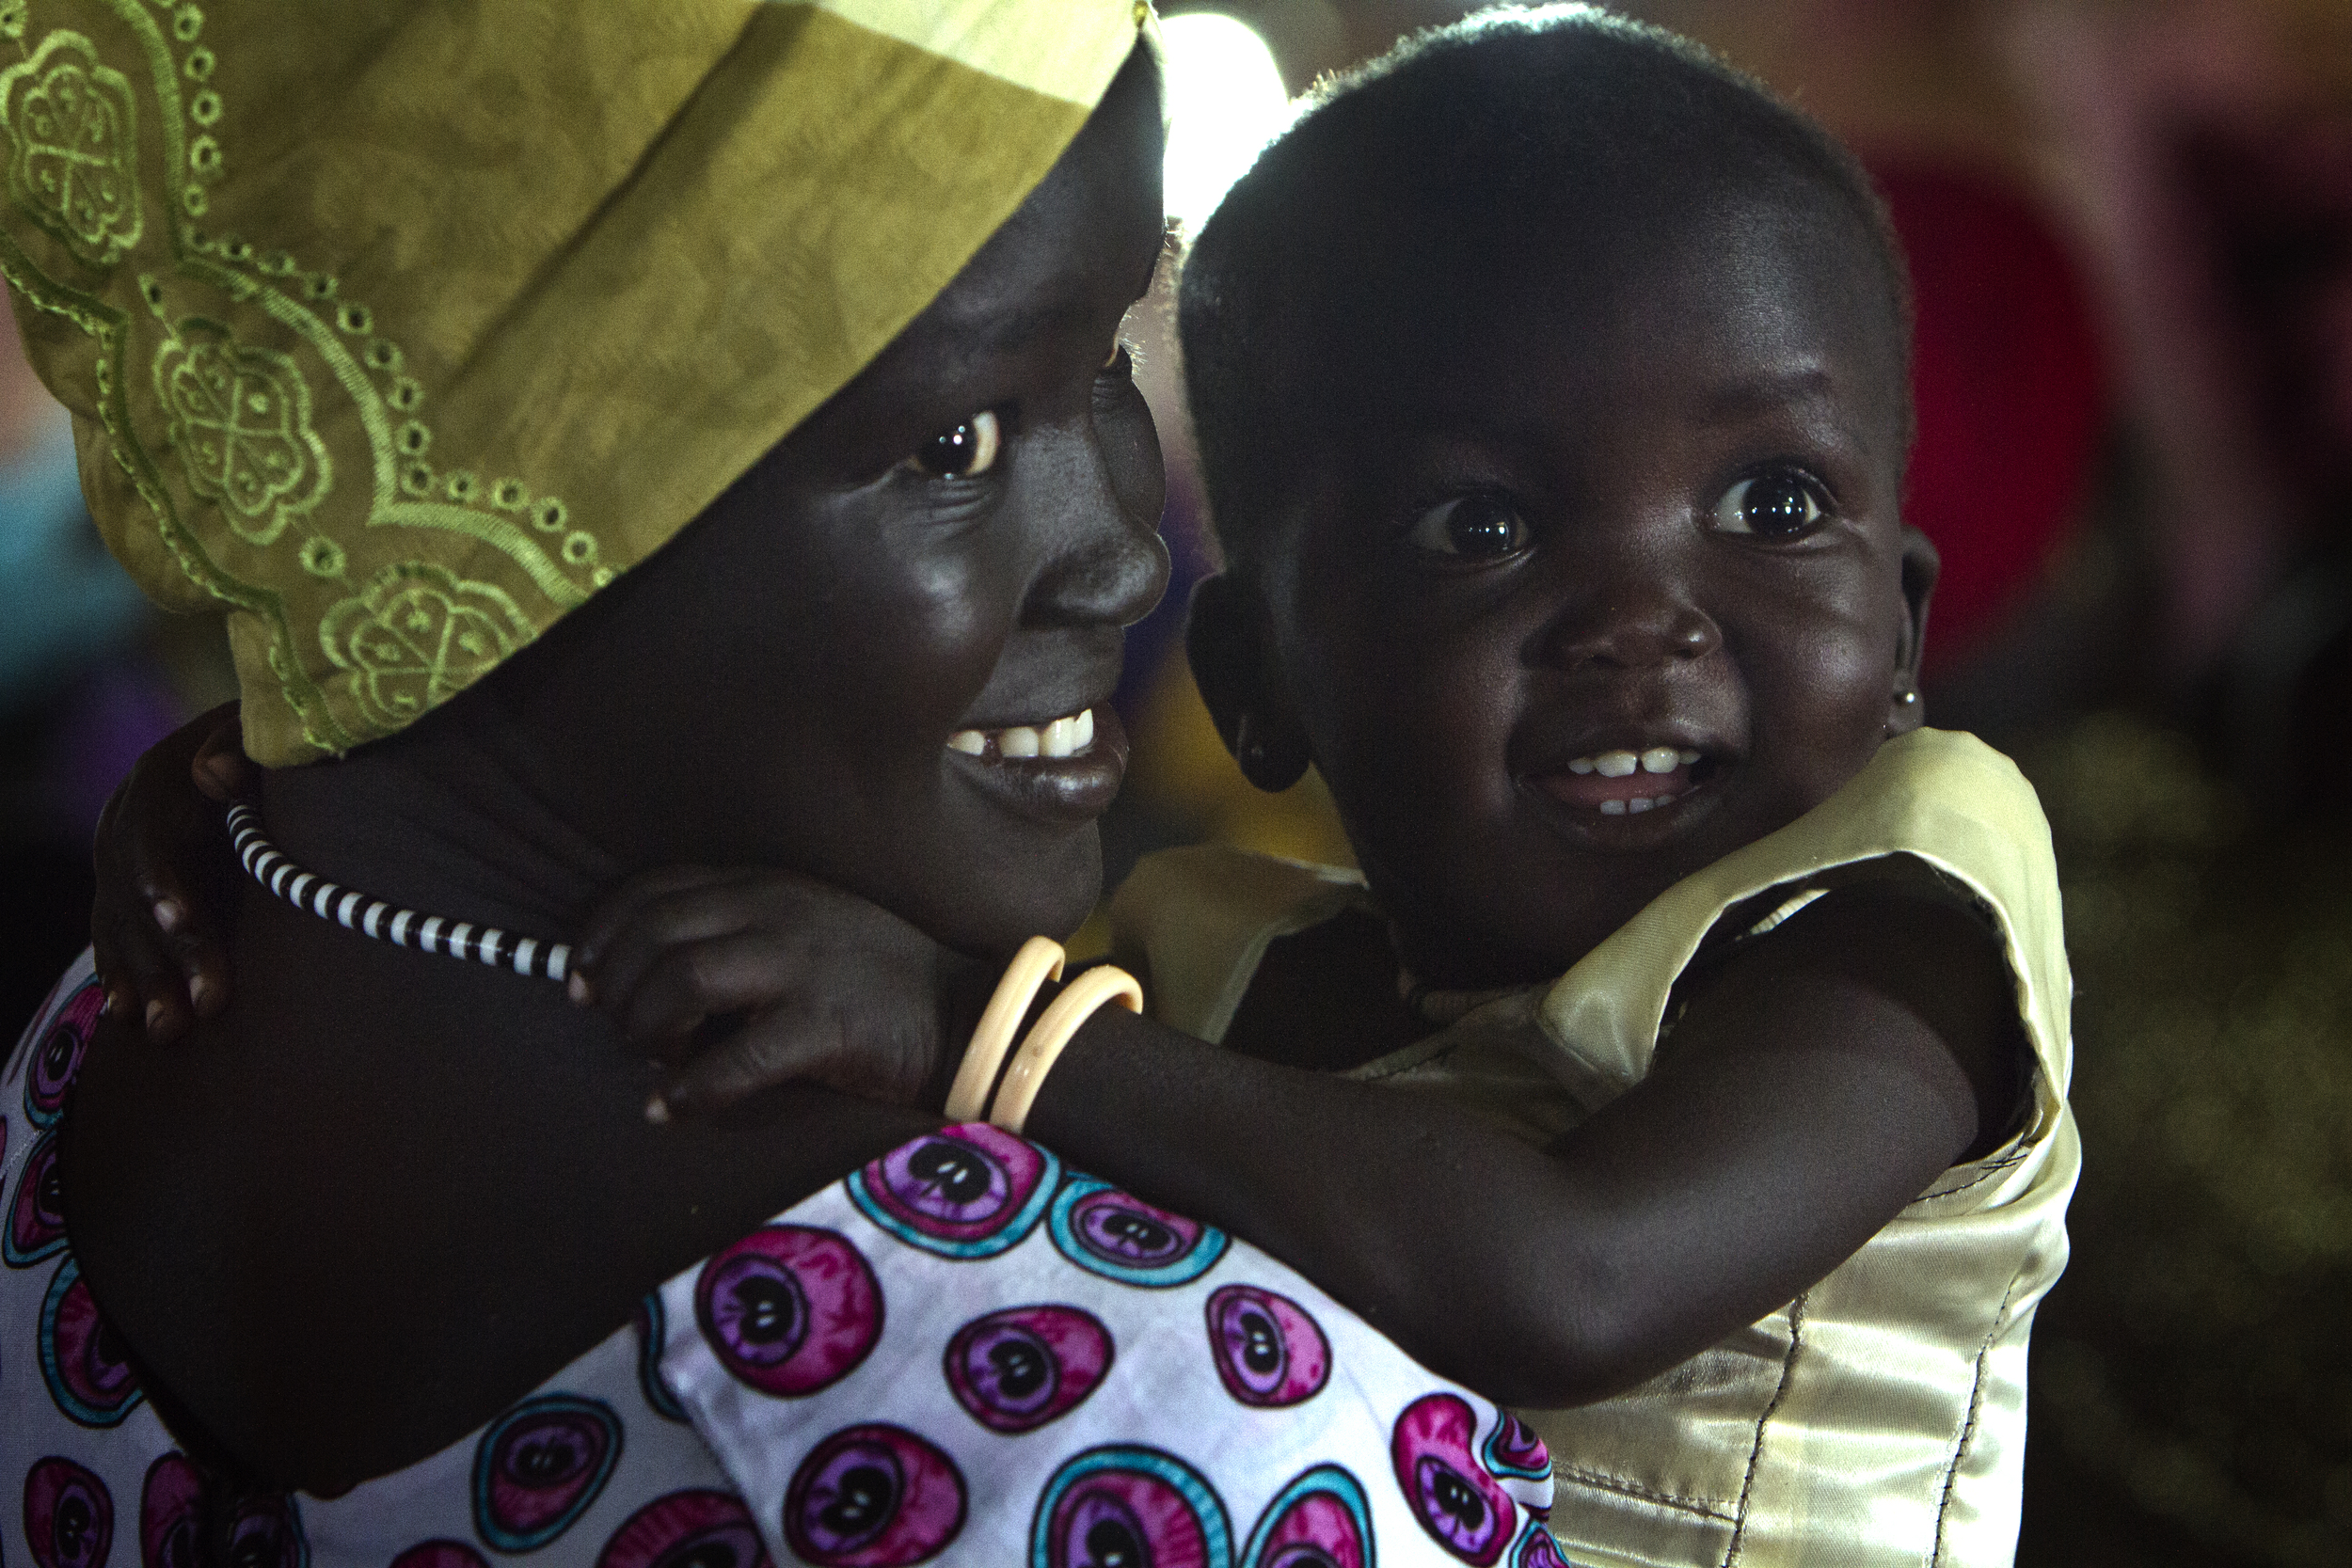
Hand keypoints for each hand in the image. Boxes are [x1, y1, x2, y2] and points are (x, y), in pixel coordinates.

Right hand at [90, 702, 250, 1042]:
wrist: (239, 739)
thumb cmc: (266, 740)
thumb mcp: (260, 730)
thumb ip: (240, 744)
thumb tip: (215, 771)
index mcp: (160, 780)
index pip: (152, 838)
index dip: (162, 881)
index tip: (183, 923)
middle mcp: (126, 820)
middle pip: (136, 894)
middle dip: (168, 953)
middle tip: (203, 1007)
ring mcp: (119, 855)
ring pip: (123, 923)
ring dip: (145, 979)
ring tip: (167, 1031)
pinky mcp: (124, 885)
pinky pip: (114, 932)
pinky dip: (121, 973)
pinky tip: (127, 1015)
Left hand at [571, 866, 994, 1121]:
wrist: (964, 1013)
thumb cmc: (875, 979)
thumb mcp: (804, 925)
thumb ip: (737, 932)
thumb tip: (648, 979)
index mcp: (766, 885)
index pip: (655, 890)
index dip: (601, 933)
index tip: (580, 978)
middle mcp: (776, 912)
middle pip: (654, 934)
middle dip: (614, 987)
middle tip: (613, 1029)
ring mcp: (800, 965)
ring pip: (681, 981)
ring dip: (647, 1028)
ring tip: (653, 1060)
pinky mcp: (824, 1024)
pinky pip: (735, 1059)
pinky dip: (690, 1088)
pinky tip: (671, 1107)